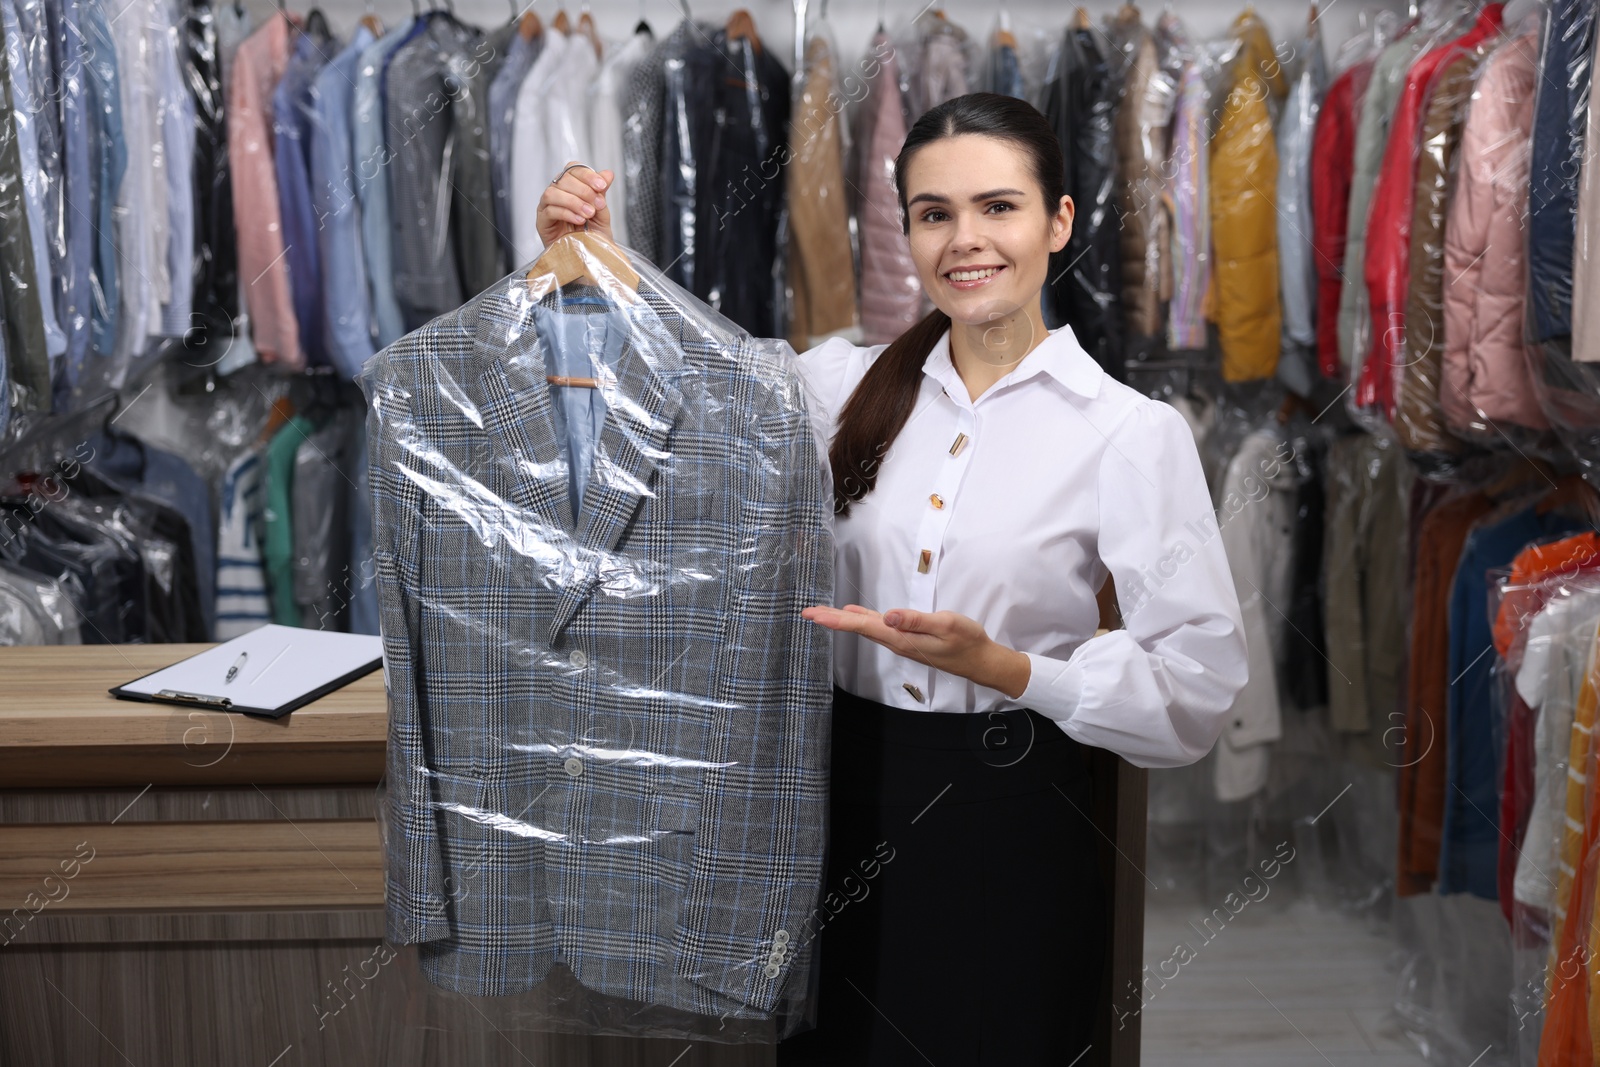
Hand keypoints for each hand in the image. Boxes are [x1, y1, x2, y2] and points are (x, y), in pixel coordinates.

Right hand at [536, 162, 614, 248]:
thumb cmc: (592, 237)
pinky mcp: (542, 222)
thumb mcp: (602, 213)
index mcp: (571, 188)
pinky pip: (549, 210)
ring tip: (588, 214)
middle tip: (597, 204)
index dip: (587, 174)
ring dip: (573, 201)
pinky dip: (566, 213)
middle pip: (563, 179)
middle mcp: (557, 194)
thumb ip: (601, 193)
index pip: (573, 169)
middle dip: (584, 190)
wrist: (589, 260)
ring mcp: (547, 207)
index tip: (602, 185)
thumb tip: (608, 174)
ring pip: (553, 192)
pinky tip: (579, 220)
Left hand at [800, 604, 1032, 698]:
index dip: (836, 620)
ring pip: (866, 629)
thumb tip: (888, 616)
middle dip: (831, 620)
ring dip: (843, 621)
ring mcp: (901, 642)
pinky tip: (855, 615)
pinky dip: (862, 621)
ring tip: (823, 613)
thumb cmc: (967, 641)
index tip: (814, 616)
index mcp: (901, 638)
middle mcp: (896, 642)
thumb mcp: (946, 625)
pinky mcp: (908, 640)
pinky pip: (878, 629)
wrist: (980, 661)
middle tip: (807, 612)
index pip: (863, 626)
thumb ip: (916, 620)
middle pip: (858, 629)